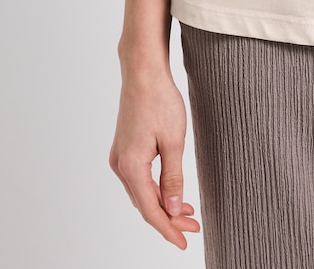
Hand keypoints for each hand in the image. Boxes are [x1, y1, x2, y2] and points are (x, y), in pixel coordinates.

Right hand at [109, 65, 201, 248]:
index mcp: (131, 166)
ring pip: (141, 192)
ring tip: (186, 213)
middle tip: (193, 227)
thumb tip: (172, 207)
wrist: (143, 71)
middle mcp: (120, 165)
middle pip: (145, 204)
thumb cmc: (159, 100)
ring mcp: (120, 157)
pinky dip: (155, 189)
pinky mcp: (124, 148)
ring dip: (162, 204)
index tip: (184, 241)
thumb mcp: (174, 141)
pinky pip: (139, 179)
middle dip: (168, 218)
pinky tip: (170, 191)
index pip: (150, 210)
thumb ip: (173, 177)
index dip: (168, 229)